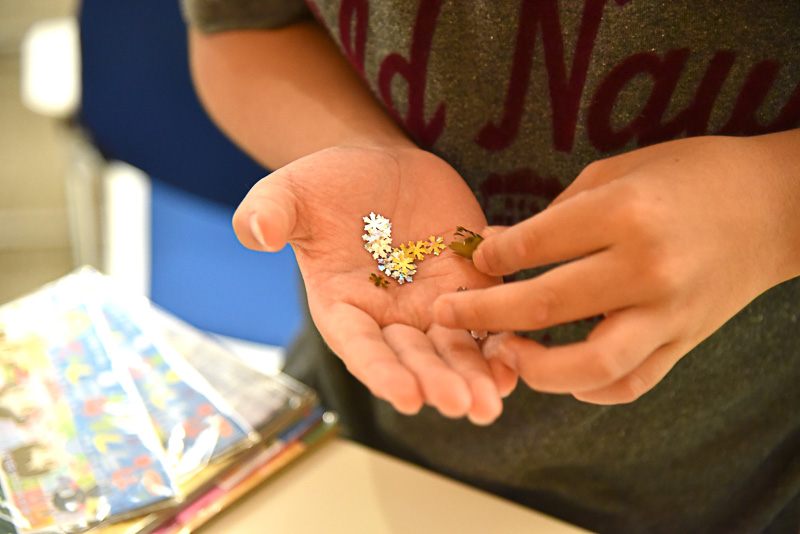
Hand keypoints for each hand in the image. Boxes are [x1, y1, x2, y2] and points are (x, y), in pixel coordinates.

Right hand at [233, 146, 516, 422]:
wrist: (379, 168)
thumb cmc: (328, 184)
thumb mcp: (291, 191)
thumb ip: (270, 212)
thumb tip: (253, 232)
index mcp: (342, 306)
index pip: (361, 347)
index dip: (382, 372)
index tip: (407, 397)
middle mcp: (388, 318)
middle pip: (414, 359)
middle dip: (438, 382)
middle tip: (462, 405)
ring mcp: (431, 307)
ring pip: (454, 351)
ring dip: (474, 377)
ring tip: (493, 401)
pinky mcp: (468, 289)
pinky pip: (487, 324)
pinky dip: (501, 346)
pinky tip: (516, 364)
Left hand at [434, 132, 799, 403]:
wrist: (774, 205)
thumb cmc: (689, 175)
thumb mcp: (616, 173)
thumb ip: (555, 216)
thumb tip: (497, 249)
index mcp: (624, 214)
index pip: (533, 245)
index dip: (491, 256)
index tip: (472, 260)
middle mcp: (645, 268)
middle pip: (544, 304)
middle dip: (482, 313)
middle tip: (443, 315)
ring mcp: (668, 313)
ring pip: (588, 364)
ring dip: (533, 367)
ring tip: (503, 352)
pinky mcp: (684, 342)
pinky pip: (628, 383)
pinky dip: (588, 388)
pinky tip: (559, 374)